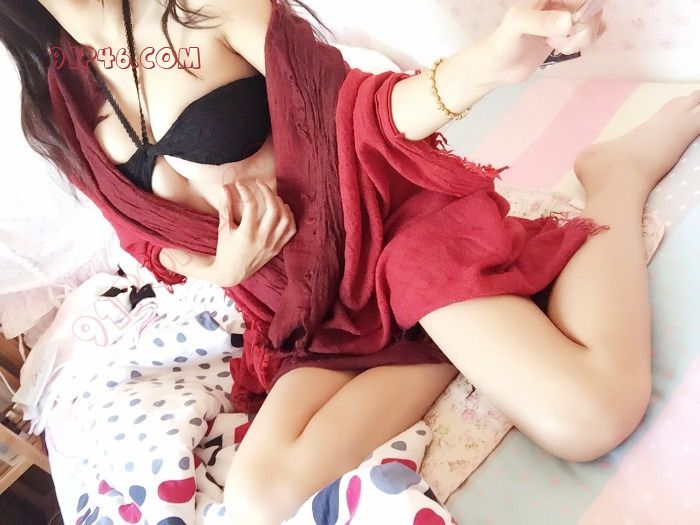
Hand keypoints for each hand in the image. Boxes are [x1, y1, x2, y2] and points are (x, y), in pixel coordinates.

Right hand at [211, 180, 295, 286]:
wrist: (231, 273)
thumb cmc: (225, 250)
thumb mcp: (223, 229)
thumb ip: (225, 207)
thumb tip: (225, 187)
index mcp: (246, 234)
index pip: (251, 206)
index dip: (246, 191)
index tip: (240, 184)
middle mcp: (261, 239)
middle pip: (273, 209)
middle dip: (268, 192)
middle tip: (261, 184)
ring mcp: (272, 244)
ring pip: (285, 219)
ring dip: (281, 204)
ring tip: (272, 196)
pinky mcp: (277, 248)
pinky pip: (290, 231)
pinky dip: (290, 218)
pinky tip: (283, 210)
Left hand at [481, 0, 605, 84]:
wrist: (499, 66)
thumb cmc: (504, 42)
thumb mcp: (517, 25)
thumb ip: (540, 21)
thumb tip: (569, 23)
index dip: (585, 11)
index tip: (569, 27)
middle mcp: (561, 1)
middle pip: (593, 7)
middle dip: (584, 28)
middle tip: (563, 42)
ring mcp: (567, 15)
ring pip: (595, 20)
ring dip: (582, 38)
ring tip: (559, 45)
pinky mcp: (569, 32)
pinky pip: (592, 32)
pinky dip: (582, 43)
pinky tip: (562, 48)